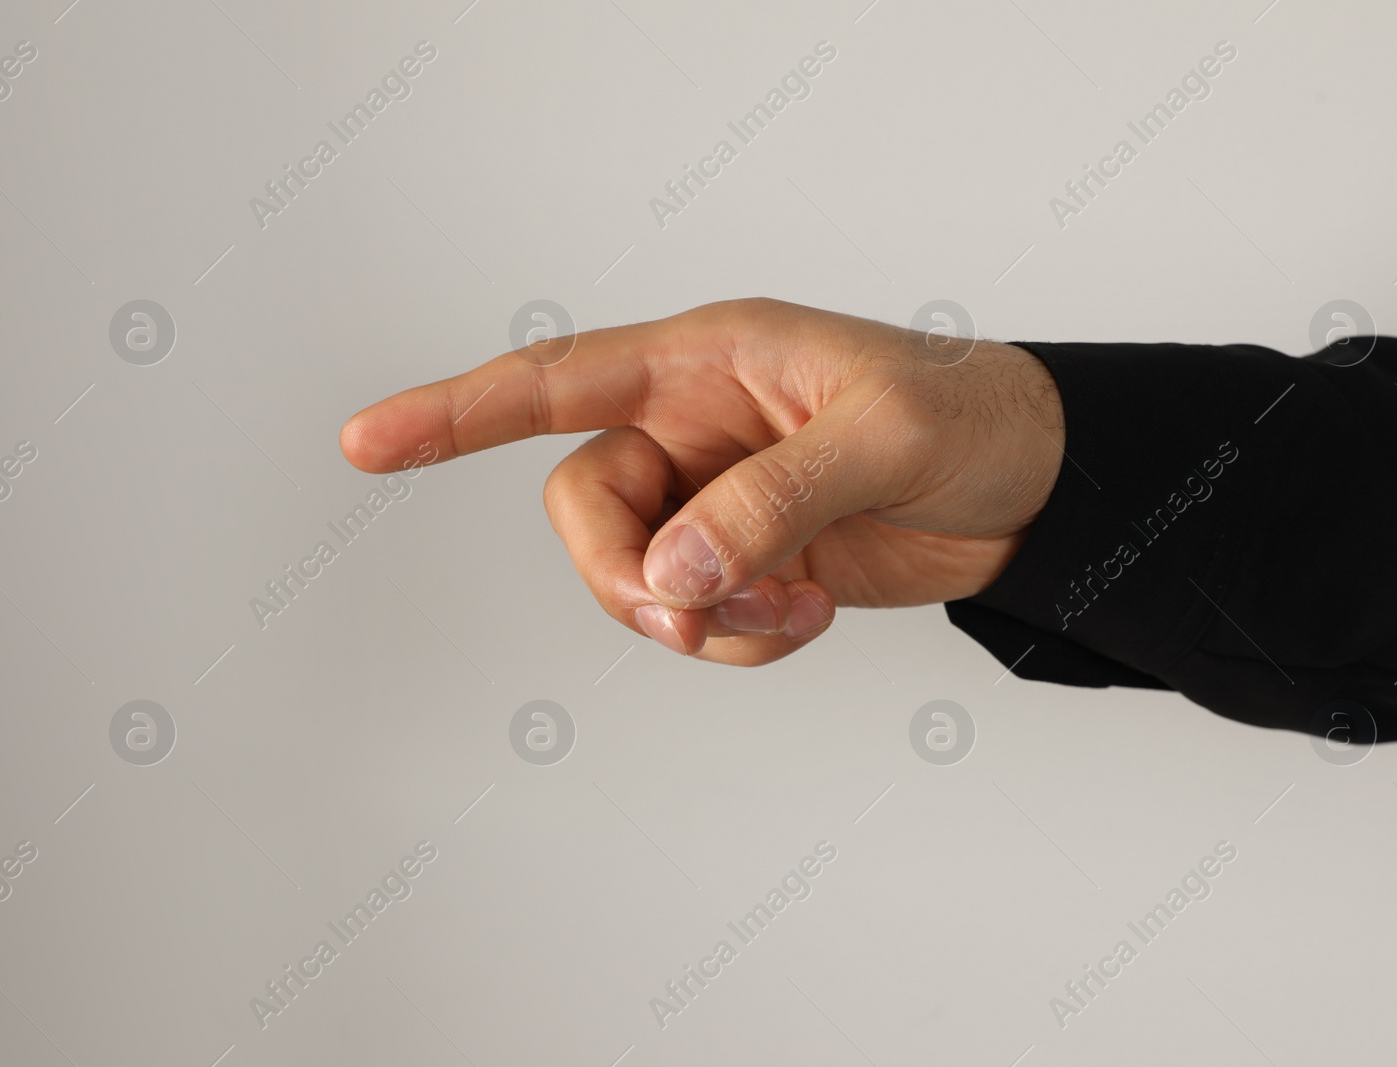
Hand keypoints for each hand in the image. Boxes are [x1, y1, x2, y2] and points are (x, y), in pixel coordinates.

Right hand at [339, 298, 1065, 664]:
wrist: (1030, 486)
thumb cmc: (969, 415)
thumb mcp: (881, 437)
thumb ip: (771, 500)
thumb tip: (673, 575)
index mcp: (706, 360)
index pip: (555, 381)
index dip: (454, 411)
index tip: (366, 442)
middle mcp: (692, 428)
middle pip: (585, 511)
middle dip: (628, 576)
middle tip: (704, 607)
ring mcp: (714, 500)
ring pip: (633, 577)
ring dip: (695, 618)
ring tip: (791, 608)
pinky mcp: (744, 561)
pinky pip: (690, 616)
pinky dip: (732, 638)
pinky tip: (804, 618)